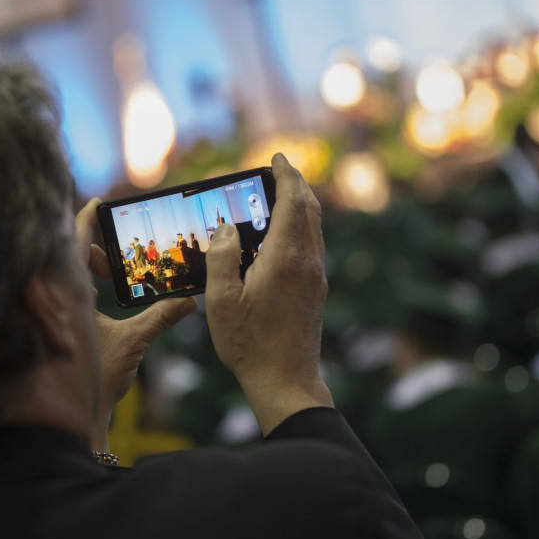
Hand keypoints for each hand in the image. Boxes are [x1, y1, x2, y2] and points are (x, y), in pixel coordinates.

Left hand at [74, 198, 197, 448]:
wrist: (76, 418)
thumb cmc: (95, 379)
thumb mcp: (133, 342)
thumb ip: (161, 317)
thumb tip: (191, 301)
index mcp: (68, 293)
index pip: (71, 243)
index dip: (85, 219)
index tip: (99, 201)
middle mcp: (59, 298)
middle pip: (74, 256)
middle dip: (98, 247)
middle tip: (125, 243)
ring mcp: (61, 313)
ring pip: (76, 277)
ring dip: (98, 268)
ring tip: (123, 265)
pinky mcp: (67, 328)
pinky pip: (78, 294)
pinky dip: (96, 286)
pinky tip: (114, 292)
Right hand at [204, 153, 333, 433]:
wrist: (286, 381)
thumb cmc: (249, 343)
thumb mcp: (221, 300)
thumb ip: (222, 257)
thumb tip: (226, 228)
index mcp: (285, 258)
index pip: (293, 201)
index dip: (287, 174)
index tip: (278, 157)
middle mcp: (308, 262)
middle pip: (310, 208)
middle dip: (297, 183)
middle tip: (280, 169)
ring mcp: (317, 276)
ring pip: (315, 226)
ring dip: (302, 204)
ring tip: (281, 195)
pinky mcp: (317, 290)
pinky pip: (314, 244)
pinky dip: (301, 226)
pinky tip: (283, 235)